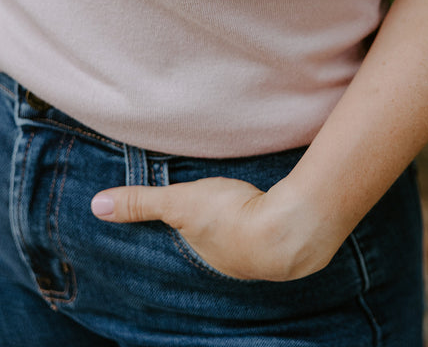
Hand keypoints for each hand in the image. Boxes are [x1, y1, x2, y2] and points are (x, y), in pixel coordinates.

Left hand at [91, 176, 337, 281]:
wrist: (291, 227)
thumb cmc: (231, 217)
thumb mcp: (180, 203)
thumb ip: (141, 202)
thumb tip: (96, 206)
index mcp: (203, 259)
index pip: (184, 254)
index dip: (177, 242)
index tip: (172, 231)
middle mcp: (230, 265)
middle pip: (212, 251)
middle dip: (207, 240)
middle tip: (200, 224)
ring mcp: (260, 256)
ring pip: (241, 243)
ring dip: (237, 231)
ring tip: (230, 219)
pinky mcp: (287, 238)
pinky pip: (268, 232)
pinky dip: (264, 223)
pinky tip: (266, 213)